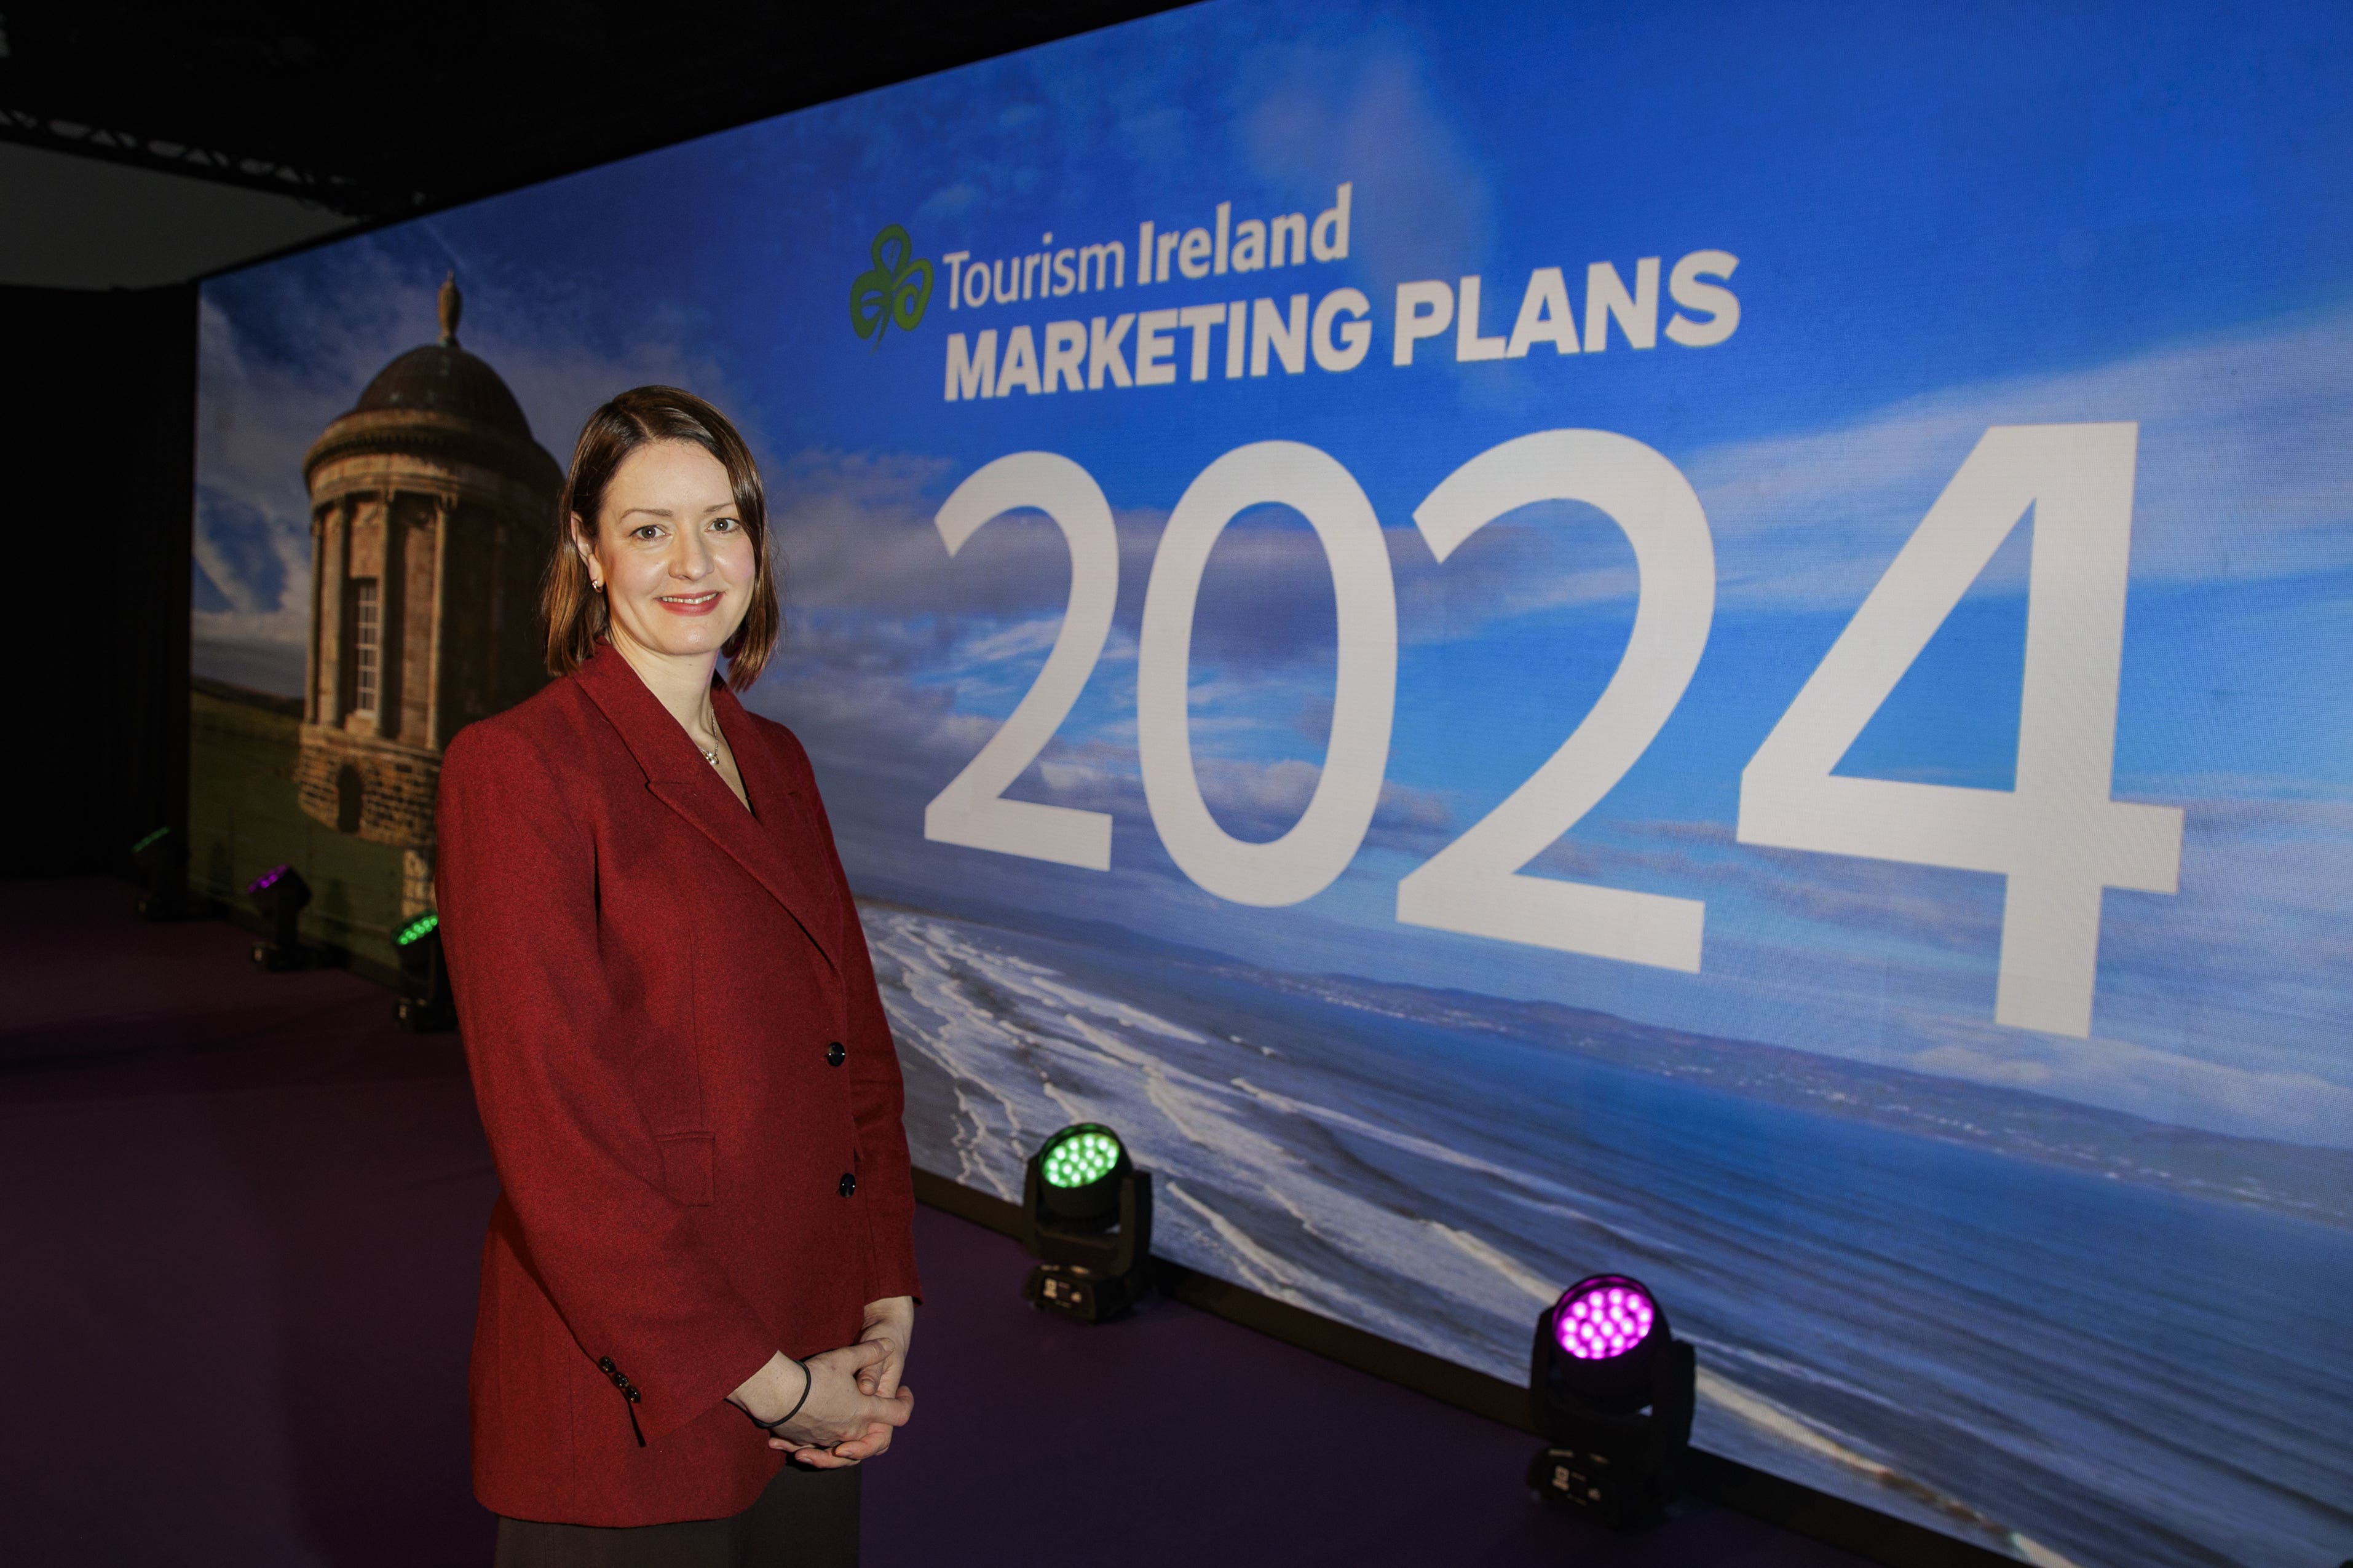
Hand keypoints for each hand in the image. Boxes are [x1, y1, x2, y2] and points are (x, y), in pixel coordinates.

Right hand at [786, 1296, 916, 1462]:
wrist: (777, 1396)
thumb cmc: (814, 1376)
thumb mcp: (845, 1358)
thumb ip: (870, 1352)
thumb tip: (888, 1344)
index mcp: (864, 1412)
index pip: (899, 1414)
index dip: (906, 1403)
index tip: (903, 1392)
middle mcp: (850, 1431)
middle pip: (871, 1433)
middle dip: (872, 1419)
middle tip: (865, 1399)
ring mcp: (828, 1439)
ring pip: (843, 1441)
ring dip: (844, 1428)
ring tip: (835, 1409)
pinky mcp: (807, 1442)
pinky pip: (817, 1445)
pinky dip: (816, 1436)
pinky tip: (816, 1413)